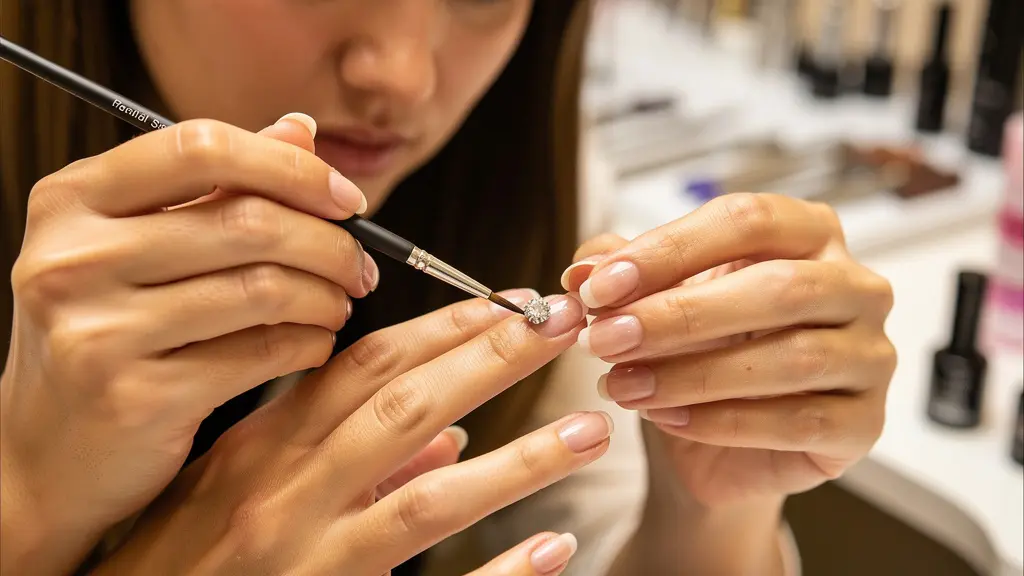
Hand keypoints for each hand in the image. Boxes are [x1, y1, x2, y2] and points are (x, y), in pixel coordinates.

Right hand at [1, 114, 371, 573]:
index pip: (201, 148)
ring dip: (326, 296)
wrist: (41, 455)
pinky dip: (309, 345)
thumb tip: (301, 131)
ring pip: (264, 288)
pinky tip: (315, 343)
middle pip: (247, 221)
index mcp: (71, 200)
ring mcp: (96, 331)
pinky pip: (261, 354)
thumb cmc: (103, 334)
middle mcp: (71, 258)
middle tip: (359, 266)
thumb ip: (217, 186)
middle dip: (330, 243)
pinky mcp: (135, 397)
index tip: (347, 198)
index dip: (292, 168)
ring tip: (339, 304)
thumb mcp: (136, 246)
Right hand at [93, 292, 600, 575]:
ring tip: (590, 431)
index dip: (447, 328)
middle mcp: (285, 496)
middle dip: (492, 361)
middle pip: (404, 411)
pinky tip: (555, 547)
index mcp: (264, 447)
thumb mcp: (243, 483)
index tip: (513, 300)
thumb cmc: (183, 554)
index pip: (366, 367)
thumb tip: (449, 432)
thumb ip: (335, 447)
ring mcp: (309, 562)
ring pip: (428, 504)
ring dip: (518, 463)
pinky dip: (498, 575)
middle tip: (566, 326)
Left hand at [562, 194, 895, 506]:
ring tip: (624, 385)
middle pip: (777, 286)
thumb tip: (583, 269)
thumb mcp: (649, 303)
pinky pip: (800, 420)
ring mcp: (871, 355)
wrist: (714, 450)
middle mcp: (855, 285)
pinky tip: (666, 418)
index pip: (745, 220)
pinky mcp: (866, 424)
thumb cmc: (694, 356)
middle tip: (605, 338)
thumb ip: (618, 276)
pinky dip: (723, 421)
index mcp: (808, 232)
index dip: (668, 250)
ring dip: (693, 373)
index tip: (599, 285)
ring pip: (792, 356)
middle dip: (678, 315)